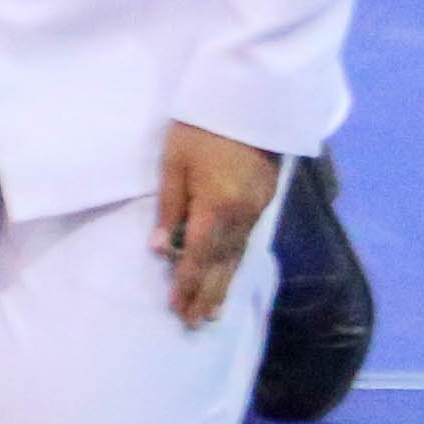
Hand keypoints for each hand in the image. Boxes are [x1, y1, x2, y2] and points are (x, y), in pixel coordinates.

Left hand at [158, 125, 285, 324]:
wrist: (251, 101)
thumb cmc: (202, 127)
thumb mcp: (175, 162)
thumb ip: (169, 207)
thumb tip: (159, 249)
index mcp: (216, 207)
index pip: (198, 255)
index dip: (187, 284)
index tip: (177, 308)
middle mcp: (241, 215)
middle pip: (222, 263)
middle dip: (207, 294)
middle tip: (195, 323)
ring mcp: (257, 209)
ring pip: (237, 255)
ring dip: (224, 283)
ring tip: (212, 310)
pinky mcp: (264, 200)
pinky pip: (246, 241)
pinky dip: (235, 262)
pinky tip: (229, 273)